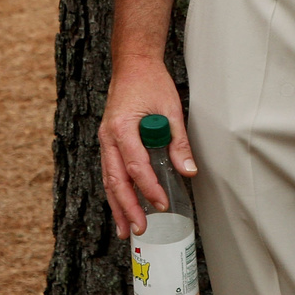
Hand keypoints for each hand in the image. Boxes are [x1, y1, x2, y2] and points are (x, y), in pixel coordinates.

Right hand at [99, 55, 195, 236]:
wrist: (132, 64)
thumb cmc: (150, 82)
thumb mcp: (170, 108)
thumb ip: (178, 141)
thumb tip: (188, 170)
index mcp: (122, 126)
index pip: (135, 165)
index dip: (149, 187)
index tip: (162, 203)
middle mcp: (108, 136)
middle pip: (115, 179)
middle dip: (128, 207)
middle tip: (140, 229)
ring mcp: (105, 139)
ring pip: (108, 179)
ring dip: (117, 206)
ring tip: (126, 230)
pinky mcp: (108, 141)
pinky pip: (109, 171)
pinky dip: (115, 192)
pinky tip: (122, 208)